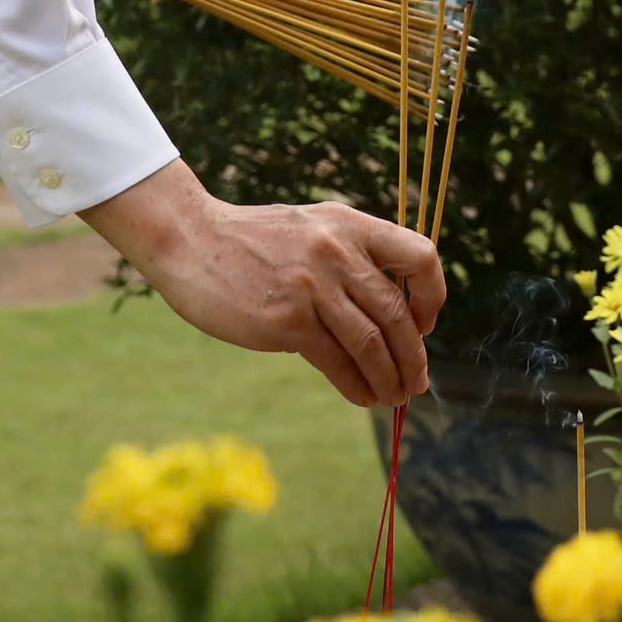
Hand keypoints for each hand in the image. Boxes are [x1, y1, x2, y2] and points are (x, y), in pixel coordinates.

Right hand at [80, 160, 443, 407]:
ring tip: (393, 398)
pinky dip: (357, 386)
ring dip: (390, 379)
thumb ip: (347, 256)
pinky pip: (337, 362)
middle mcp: (338, 250)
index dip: (432, 296)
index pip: (420, 257)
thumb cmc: (250, 242)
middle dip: (414, 357)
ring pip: (372, 344)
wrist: (190, 240)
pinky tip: (361, 396)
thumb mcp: (309, 228)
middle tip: (416, 383)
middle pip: (398, 314)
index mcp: (349, 223)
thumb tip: (388, 310)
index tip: (424, 323)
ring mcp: (312, 285)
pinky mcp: (287, 320)